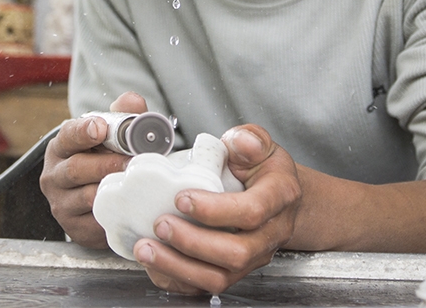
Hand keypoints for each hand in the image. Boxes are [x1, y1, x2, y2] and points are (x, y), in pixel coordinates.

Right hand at [39, 93, 146, 247]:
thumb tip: (134, 102)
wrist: (103, 200)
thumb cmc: (108, 160)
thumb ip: (125, 116)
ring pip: (86, 197)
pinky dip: (112, 214)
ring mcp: (61, 203)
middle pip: (76, 169)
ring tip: (133, 184)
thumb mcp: (115, 137)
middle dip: (106, 165)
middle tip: (130, 162)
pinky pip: (94, 223)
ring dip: (111, 190)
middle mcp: (54, 174)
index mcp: (62, 146)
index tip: (101, 129)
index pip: (68, 135)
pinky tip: (128, 208)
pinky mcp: (74, 228)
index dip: (83, 131)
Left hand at [132, 124, 300, 294]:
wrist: (278, 197)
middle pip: (236, 253)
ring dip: (179, 267)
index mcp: (279, 197)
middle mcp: (271, 234)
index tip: (181, 198)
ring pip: (220, 278)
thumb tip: (240, 142)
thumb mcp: (263, 145)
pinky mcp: (235, 270)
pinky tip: (154, 263)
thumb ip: (250, 139)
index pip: (252, 211)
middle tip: (160, 223)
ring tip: (146, 249)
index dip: (216, 210)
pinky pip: (207, 286)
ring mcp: (254, 257)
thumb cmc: (265, 169)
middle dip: (192, 242)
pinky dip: (177, 279)